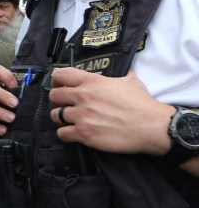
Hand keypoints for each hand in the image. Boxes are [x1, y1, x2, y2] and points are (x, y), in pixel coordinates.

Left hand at [49, 68, 172, 154]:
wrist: (152, 127)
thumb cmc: (143, 105)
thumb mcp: (130, 82)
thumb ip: (118, 76)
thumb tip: (122, 73)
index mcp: (93, 82)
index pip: (61, 74)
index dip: (56, 80)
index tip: (59, 85)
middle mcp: (84, 97)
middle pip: (54, 95)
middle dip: (57, 100)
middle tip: (65, 105)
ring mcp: (82, 116)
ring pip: (55, 115)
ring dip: (60, 118)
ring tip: (70, 120)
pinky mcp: (84, 134)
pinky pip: (61, 133)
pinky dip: (65, 134)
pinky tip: (73, 133)